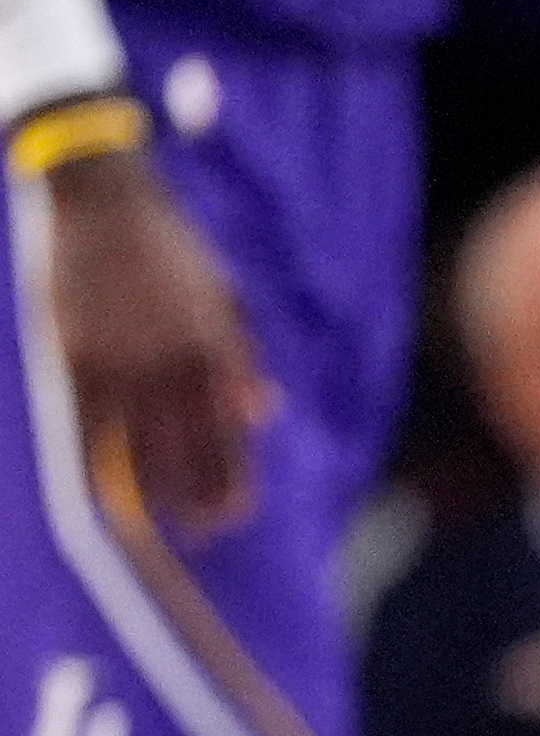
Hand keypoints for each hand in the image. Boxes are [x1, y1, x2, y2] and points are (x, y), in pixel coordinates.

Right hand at [43, 140, 269, 535]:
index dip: (235, 482)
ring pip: (142, 449)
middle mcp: (175, 363)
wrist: (107, 199)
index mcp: (218, 350)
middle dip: (200, 502)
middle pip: (192, 454)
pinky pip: (87, 427)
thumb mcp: (226, 297)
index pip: (232, 436)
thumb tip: (265, 412)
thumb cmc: (174, 250)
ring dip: (155, 495)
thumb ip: (245, 357)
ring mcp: (125, 361)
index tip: (237, 514)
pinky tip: (102, 497)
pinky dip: (96, 466)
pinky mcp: (78, 355)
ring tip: (163, 529)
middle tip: (205, 536)